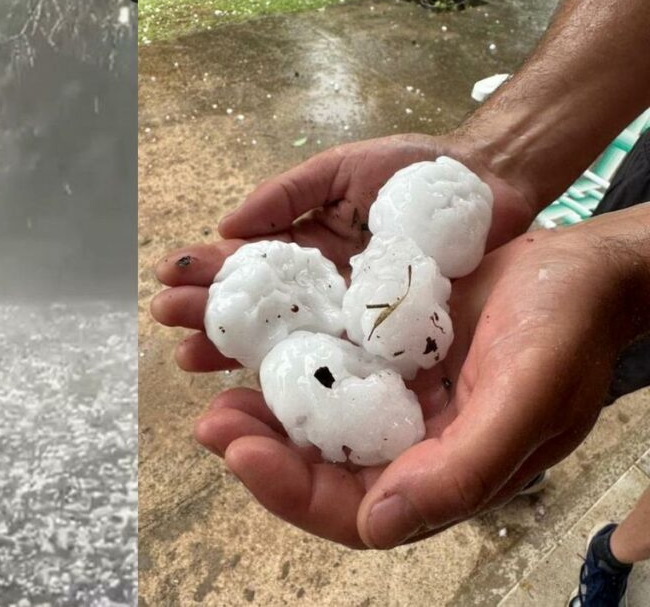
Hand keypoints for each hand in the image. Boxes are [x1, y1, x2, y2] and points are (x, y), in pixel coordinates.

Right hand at [151, 134, 535, 371]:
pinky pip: (340, 359)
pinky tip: (260, 384)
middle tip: (167, 322)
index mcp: (307, 247)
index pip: (247, 263)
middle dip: (209, 313)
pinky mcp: (387, 341)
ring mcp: (351, 318)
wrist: (490, 184)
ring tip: (191, 356)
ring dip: (235, 348)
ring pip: (286, 339)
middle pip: (257, 308)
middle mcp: (322, 289)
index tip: (166, 277)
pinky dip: (300, 374)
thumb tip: (227, 225)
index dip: (208, 271)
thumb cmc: (416, 170)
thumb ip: (287, 193)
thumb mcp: (342, 169)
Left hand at [193, 220, 644, 547]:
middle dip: (261, 454)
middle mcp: (411, 447)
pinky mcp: (383, 359)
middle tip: (211, 424)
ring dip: (264, 415)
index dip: (291, 492)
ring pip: (314, 425)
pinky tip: (253, 350)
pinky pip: (325, 373)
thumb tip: (377, 525)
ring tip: (218, 395)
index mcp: (444, 474)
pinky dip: (288, 368)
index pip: (353, 510)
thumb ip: (461, 472)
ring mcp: (394, 402)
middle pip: (320, 472)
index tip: (240, 453)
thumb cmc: (567, 332)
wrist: (580, 268)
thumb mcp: (526, 402)